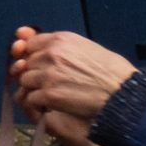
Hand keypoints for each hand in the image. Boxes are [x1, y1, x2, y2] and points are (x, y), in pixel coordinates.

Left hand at [7, 27, 135, 145]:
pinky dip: (37, 104)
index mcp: (61, 39)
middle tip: (44, 85)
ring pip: (25, 81)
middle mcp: (52, 53)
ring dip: (34, 90)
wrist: (121, 93)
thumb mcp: (87, 48)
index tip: (33, 65)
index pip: (30, 43)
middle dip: (32, 74)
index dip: (29, 55)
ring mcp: (48, 74)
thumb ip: (63, 48)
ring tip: (48, 96)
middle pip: (25, 63)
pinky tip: (49, 106)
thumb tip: (42, 49)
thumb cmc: (111, 72)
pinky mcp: (49, 94)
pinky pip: (30, 99)